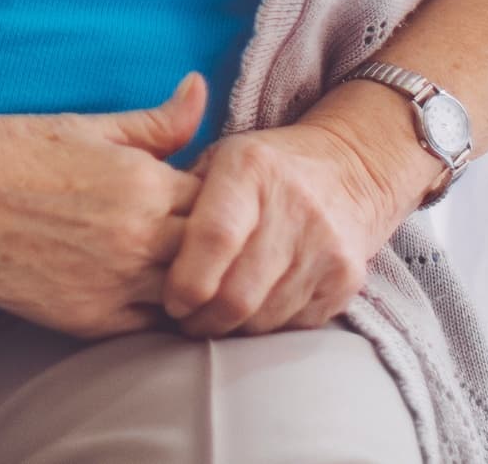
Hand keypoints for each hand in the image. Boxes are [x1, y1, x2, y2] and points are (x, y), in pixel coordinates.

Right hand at [0, 73, 207, 339]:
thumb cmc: (12, 151)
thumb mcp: (90, 125)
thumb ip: (156, 121)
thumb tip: (200, 89)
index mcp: (143, 185)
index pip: (219, 198)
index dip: (221, 191)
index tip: (212, 184)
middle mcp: (136, 241)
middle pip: (211, 249)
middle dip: (215, 237)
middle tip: (205, 223)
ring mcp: (112, 288)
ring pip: (186, 294)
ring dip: (192, 276)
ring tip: (182, 256)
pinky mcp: (86, 322)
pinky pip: (148, 326)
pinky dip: (160, 310)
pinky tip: (154, 287)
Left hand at [161, 108, 406, 338]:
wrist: (348, 168)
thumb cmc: (263, 171)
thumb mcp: (220, 159)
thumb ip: (179, 196)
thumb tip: (138, 244)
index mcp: (252, 167)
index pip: (214, 238)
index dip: (186, 281)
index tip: (171, 299)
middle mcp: (294, 203)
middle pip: (236, 294)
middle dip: (201, 319)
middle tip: (185, 318)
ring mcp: (325, 243)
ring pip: (262, 319)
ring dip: (230, 328)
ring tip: (215, 314)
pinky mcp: (345, 276)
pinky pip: (291, 326)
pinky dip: (265, 325)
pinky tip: (254, 306)